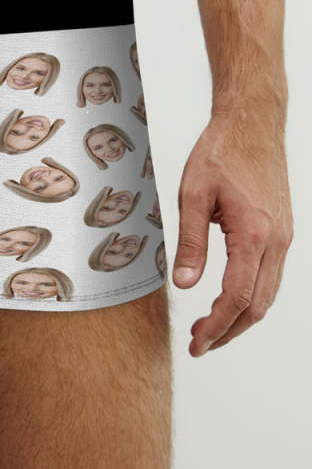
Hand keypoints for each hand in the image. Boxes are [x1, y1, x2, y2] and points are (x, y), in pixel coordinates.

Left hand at [172, 112, 292, 355]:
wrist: (252, 124)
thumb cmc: (220, 153)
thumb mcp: (193, 196)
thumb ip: (190, 243)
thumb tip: (185, 284)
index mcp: (255, 234)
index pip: (237, 297)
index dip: (217, 326)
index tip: (196, 343)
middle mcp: (277, 241)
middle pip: (258, 305)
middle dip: (229, 330)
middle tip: (199, 344)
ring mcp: (284, 237)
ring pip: (268, 293)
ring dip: (240, 316)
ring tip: (207, 327)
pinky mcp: (282, 231)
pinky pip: (270, 276)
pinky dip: (250, 296)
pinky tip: (226, 298)